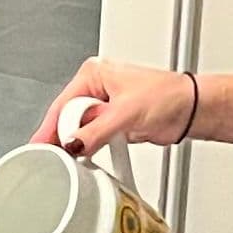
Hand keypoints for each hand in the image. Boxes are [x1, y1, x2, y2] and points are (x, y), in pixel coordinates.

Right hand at [32, 60, 200, 152]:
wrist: (191, 110)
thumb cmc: (168, 96)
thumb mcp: (125, 113)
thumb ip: (95, 131)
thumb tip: (72, 143)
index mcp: (94, 74)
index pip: (62, 104)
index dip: (51, 128)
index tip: (41, 147)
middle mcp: (97, 88)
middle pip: (68, 118)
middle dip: (67, 137)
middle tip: (64, 154)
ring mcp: (105, 107)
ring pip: (80, 130)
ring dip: (80, 144)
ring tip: (77, 158)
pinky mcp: (113, 124)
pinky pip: (93, 139)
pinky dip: (91, 149)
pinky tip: (89, 157)